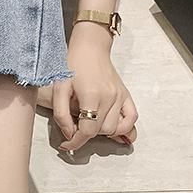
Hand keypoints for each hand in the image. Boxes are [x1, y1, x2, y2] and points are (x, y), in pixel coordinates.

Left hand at [53, 22, 137, 151]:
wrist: (90, 47)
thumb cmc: (72, 65)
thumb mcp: (59, 88)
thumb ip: (61, 114)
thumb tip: (70, 134)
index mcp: (91, 95)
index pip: (88, 130)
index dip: (76, 142)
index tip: (67, 145)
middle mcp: (109, 97)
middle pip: (101, 131)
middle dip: (86, 134)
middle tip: (75, 127)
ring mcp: (120, 95)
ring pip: (115, 128)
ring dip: (101, 131)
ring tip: (90, 124)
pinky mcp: (126, 94)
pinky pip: (132, 118)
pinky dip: (125, 127)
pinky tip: (114, 128)